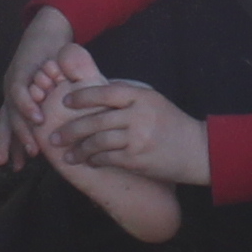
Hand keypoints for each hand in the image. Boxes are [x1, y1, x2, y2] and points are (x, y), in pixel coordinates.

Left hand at [0, 8, 85, 168]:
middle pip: (7, 124)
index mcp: (16, 100)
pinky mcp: (19, 71)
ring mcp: (12, 83)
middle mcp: (10, 94)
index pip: (10, 128)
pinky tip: (37, 119)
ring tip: (34, 149)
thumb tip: (67, 131)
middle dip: (12, 146)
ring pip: (12, 112)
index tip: (15, 167)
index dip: (12, 147)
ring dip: (23, 132)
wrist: (48, 31)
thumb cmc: (53, 60)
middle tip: (18, 166)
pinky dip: (28, 106)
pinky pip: (20, 92)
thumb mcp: (54, 90)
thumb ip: (54, 108)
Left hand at [45, 79, 210, 189]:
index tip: (65, 102)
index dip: (83, 96)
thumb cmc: (172, 124)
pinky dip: (95, 160)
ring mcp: (138, 138)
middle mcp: (139, 115)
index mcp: (142, 97)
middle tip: (54, 137)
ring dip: (79, 149)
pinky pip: (108, 158)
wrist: (197, 150)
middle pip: (96, 120)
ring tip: (68, 155)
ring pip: (98, 141)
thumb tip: (97, 89)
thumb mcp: (154, 101)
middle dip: (71, 129)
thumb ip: (128, 95)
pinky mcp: (138, 159)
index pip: (106, 92)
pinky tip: (88, 161)